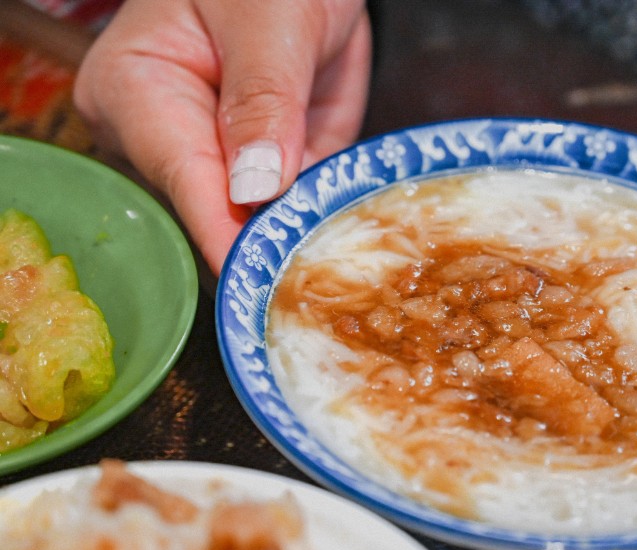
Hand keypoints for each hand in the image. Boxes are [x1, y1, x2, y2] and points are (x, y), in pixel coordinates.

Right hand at [73, 0, 371, 273]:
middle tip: (322, 286)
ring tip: (345, 277)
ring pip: (260, 225)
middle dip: (270, 249)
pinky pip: (296, 209)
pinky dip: (324, 224)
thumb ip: (263, 97)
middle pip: (217, 216)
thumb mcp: (268, 20)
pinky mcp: (269, 169)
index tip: (257, 288)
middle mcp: (168, 137)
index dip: (225, 238)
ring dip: (303, 244)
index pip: (184, 180)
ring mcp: (221, 159)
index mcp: (137, 92)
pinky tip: (352, 247)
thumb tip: (254, 187)